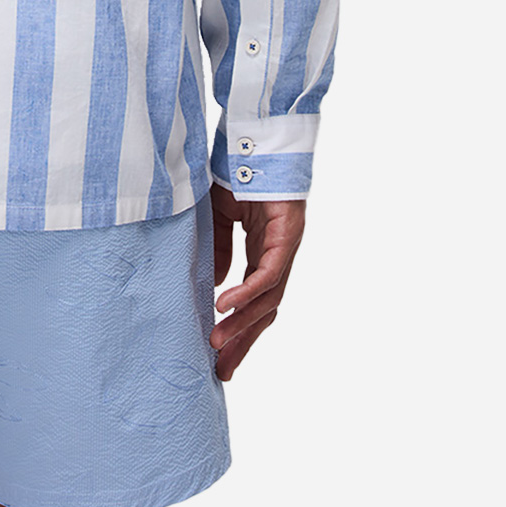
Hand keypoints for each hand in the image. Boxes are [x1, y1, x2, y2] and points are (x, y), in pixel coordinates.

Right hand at [208, 184, 306, 380]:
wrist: (255, 136)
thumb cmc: (239, 169)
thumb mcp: (219, 216)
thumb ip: (218, 249)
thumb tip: (217, 285)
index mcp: (264, 251)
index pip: (255, 300)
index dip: (239, 328)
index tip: (220, 355)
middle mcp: (279, 254)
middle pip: (266, 309)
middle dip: (244, 341)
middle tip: (223, 370)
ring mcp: (286, 245)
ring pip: (269, 298)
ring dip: (243, 323)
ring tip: (218, 343)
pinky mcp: (288, 234)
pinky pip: (269, 272)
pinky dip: (248, 292)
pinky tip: (226, 305)